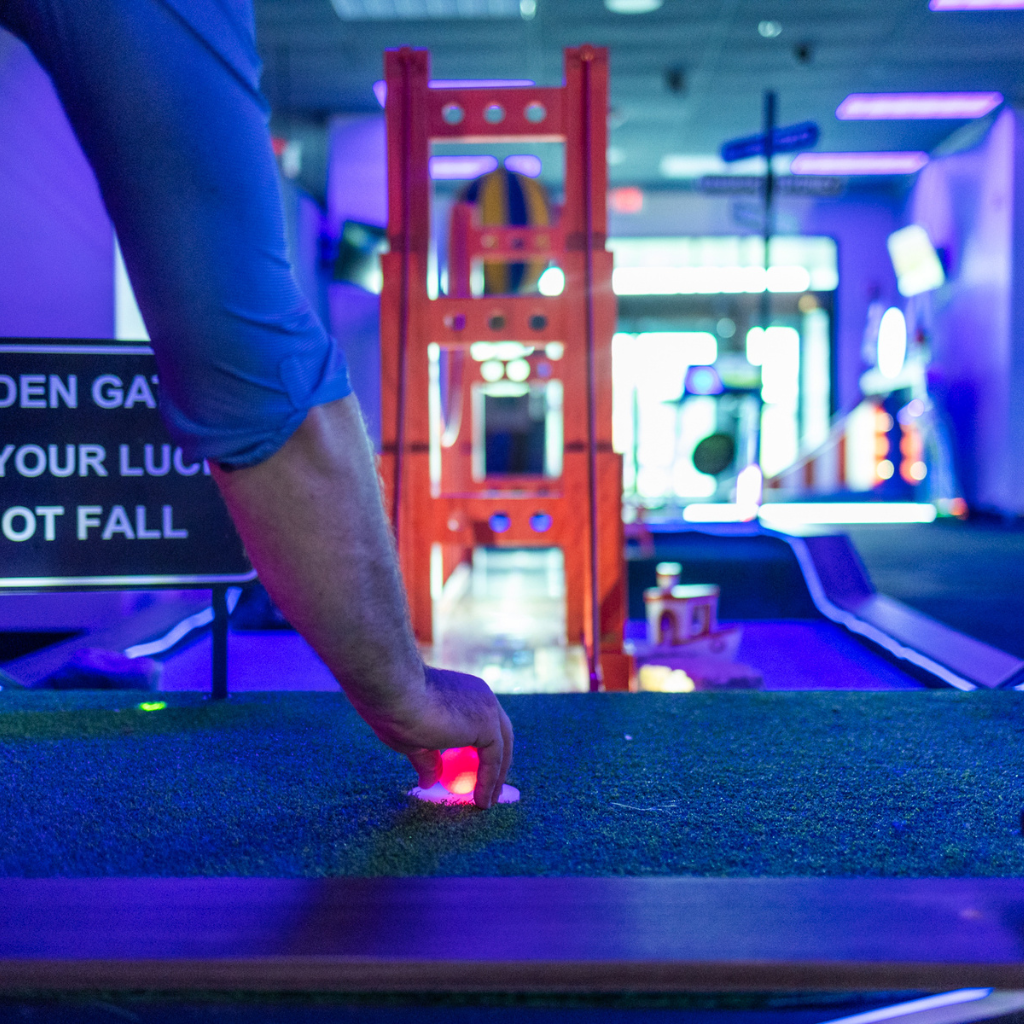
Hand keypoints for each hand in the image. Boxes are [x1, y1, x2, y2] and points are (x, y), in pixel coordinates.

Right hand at [363, 665, 513, 808]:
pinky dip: (489, 781)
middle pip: (499, 733)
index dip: (480, 749)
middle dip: (496, 762)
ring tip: (487, 802)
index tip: (475, 773)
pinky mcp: (487, 723)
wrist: (392, 691)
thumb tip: (429, 782)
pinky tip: (481, 800)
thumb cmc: (394, 709)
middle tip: (491, 789)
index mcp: (463, 692)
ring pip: (501, 746)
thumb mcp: (412, 739)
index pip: (481, 722)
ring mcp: (487, 707)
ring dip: (496, 776)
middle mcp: (480, 696)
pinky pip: (494, 759)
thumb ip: (428, 759)